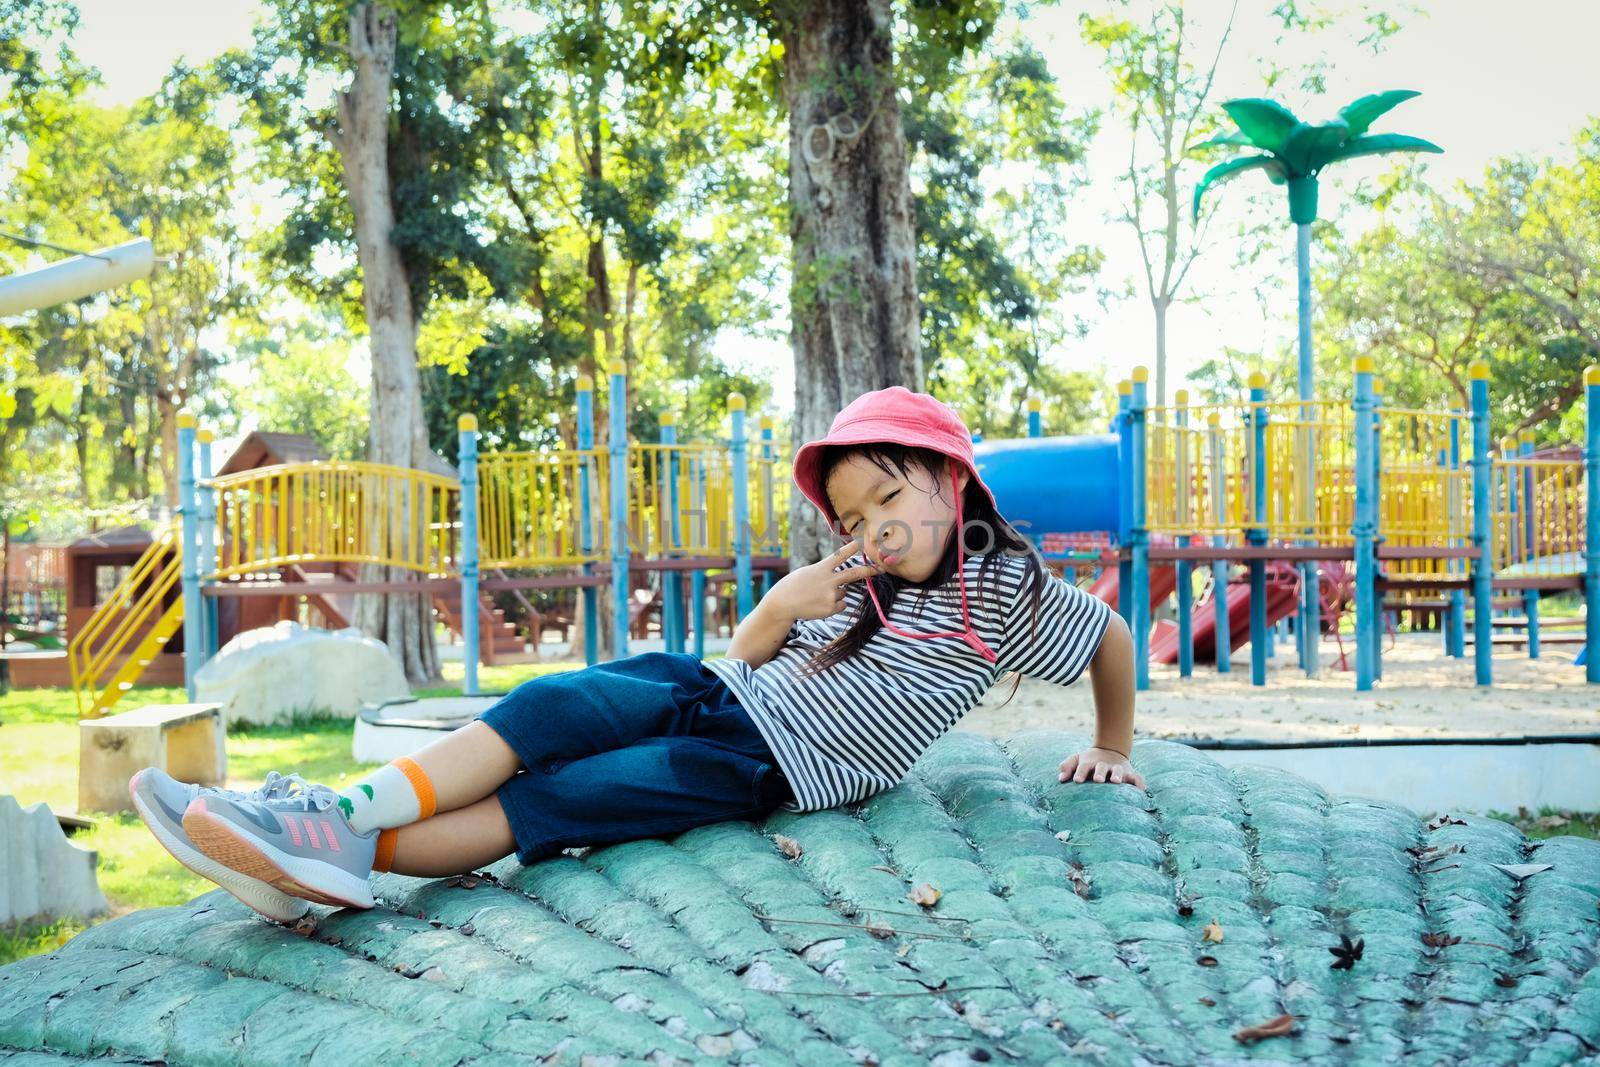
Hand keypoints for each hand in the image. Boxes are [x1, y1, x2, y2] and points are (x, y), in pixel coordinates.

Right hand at [765, 536, 880, 622]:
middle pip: (853, 573)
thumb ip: (825, 572)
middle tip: (881, 569)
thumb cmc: (794, 586)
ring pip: (843, 592)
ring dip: (834, 594)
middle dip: (869, 571)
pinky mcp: (831, 608)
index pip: (840, 555)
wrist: (783, 603)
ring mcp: (830, 595)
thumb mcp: (808, 572)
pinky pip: (842, 605)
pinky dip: (834, 605)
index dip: (852, 548)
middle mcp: (828, 580)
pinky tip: (820, 604)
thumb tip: (842, 582)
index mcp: (821, 568)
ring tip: (817, 596)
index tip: (862, 542)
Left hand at [1058, 746, 1145, 788]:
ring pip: (1119, 771)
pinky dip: (1139, 782)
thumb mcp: (1077, 759)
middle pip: (1102, 768)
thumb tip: (1061, 777)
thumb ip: (1067, 766)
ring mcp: (1118, 769)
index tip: (1077, 780)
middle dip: (1100, 773)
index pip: (1084, 767)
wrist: (1110, 752)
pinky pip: (1136, 777)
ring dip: (1118, 775)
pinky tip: (1141, 789)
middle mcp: (1104, 766)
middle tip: (1098, 780)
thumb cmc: (1089, 761)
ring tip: (1116, 781)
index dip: (1081, 772)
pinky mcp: (1129, 774)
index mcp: (1090, 763)